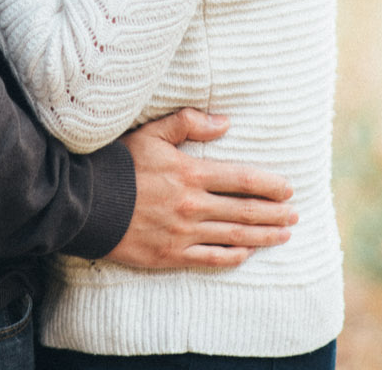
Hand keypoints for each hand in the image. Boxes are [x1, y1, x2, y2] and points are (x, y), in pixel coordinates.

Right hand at [107, 109, 297, 268]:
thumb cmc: (118, 164)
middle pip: (245, 211)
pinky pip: (210, 259)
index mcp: (190, 174)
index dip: (269, 185)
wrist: (86, 203)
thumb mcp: (151, 133)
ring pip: (234, 236)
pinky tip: (246, 254)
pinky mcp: (170, 255)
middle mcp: (192, 206)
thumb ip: (188, 123)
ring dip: (263, 236)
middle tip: (295, 216)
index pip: (242, 180)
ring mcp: (183, 234)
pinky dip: (232, 257)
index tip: (288, 189)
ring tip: (284, 236)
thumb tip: (225, 122)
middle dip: (274, 214)